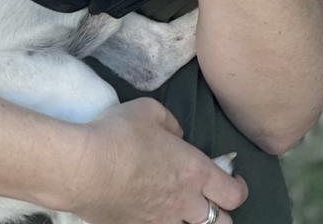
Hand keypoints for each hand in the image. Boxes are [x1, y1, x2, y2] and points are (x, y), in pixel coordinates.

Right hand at [63, 97, 246, 223]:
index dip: (238, 188)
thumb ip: (170, 123)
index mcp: (194, 171)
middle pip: (221, 222)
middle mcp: (185, 202)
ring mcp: (161, 222)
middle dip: (220, 212)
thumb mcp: (149, 110)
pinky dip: (162, 223)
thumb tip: (176, 135)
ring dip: (192, 222)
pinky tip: (152, 213)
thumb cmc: (119, 134)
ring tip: (182, 210)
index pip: (233, 193)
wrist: (84, 168)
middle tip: (208, 199)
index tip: (233, 180)